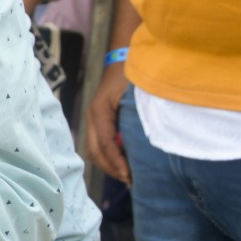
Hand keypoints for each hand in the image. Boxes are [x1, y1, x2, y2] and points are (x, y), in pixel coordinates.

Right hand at [83, 64, 130, 184]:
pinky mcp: (98, 121)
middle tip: (131, 181)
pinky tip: (124, 164)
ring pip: (92, 150)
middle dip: (111, 168)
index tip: (131, 176)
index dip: (117, 162)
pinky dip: (108, 157)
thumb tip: (147, 147)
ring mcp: (92, 119)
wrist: (124, 58)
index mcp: (99, 110)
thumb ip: (139, 119)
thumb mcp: (137, 96)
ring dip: (108, 165)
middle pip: (94, 150)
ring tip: (128, 177)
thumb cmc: (133, 75)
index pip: (104, 143)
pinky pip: (97, 145)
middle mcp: (92, 116)